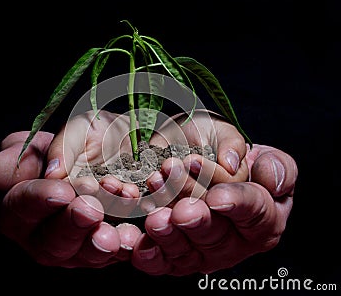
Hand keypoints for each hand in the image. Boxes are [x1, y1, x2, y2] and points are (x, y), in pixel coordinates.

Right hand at [0, 111, 141, 267]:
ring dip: (96, 244)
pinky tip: (132, 236)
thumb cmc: (96, 138)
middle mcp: (46, 228)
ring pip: (81, 255)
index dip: (38, 200)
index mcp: (25, 197)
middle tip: (90, 211)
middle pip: (49, 241)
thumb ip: (59, 146)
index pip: (20, 205)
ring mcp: (77, 244)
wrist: (132, 151)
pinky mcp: (106, 249)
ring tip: (113, 234)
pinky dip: (124, 246)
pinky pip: (114, 255)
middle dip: (70, 226)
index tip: (62, 191)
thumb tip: (51, 171)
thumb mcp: (79, 130)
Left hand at [131, 112, 297, 274]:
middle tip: (182, 208)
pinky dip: (149, 254)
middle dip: (197, 219)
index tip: (217, 196)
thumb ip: (277, 166)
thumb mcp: (264, 156)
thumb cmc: (237, 162)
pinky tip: (141, 242)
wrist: (207, 167)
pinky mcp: (176, 258)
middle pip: (215, 233)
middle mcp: (234, 242)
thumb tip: (270, 179)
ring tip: (157, 217)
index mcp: (264, 219)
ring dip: (169, 235)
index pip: (253, 212)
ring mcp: (204, 253)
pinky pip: (163, 262)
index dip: (235, 203)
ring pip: (186, 250)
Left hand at [139, 109, 249, 210]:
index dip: (208, 172)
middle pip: (199, 200)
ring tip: (153, 177)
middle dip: (183, 184)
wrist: (174, 131)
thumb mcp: (221, 130)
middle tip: (170, 166)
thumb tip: (231, 164)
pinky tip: (140, 195)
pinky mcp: (163, 205)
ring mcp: (185, 205)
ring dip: (163, 194)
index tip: (193, 159)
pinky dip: (147, 202)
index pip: (224, 184)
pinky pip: (156, 209)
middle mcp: (210, 201)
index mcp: (231, 185)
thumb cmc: (205, 129)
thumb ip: (231, 144)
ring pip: (176, 208)